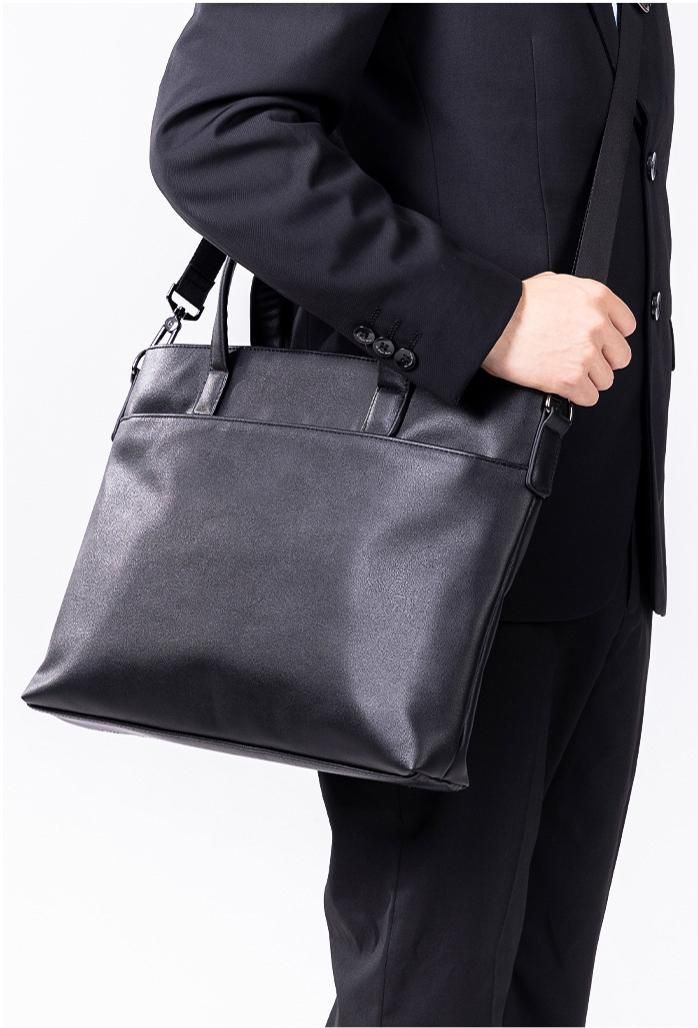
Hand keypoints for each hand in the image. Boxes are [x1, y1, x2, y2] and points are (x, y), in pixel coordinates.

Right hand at [482, 271, 635, 405]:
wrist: (494, 323)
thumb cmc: (515, 304)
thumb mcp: (554, 283)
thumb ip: (578, 295)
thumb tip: (581, 307)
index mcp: (597, 298)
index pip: (627, 326)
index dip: (611, 337)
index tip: (602, 343)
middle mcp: (597, 325)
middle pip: (621, 356)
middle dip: (603, 361)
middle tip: (583, 361)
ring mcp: (586, 353)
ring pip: (606, 379)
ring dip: (588, 380)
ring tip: (568, 373)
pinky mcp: (571, 378)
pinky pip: (590, 397)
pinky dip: (577, 396)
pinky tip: (564, 387)